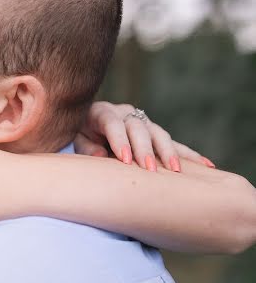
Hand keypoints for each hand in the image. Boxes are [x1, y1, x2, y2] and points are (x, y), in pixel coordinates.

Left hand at [74, 101, 213, 171]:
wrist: (86, 126)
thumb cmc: (79, 135)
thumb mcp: (75, 139)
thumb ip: (87, 146)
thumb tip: (102, 156)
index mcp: (103, 112)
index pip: (113, 124)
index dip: (120, 141)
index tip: (126, 160)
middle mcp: (125, 113)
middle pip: (139, 129)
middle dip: (145, 149)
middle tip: (149, 168)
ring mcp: (143, 122)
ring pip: (159, 134)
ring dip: (169, 153)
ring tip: (176, 170)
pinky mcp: (155, 133)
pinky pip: (175, 143)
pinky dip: (190, 155)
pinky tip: (208, 166)